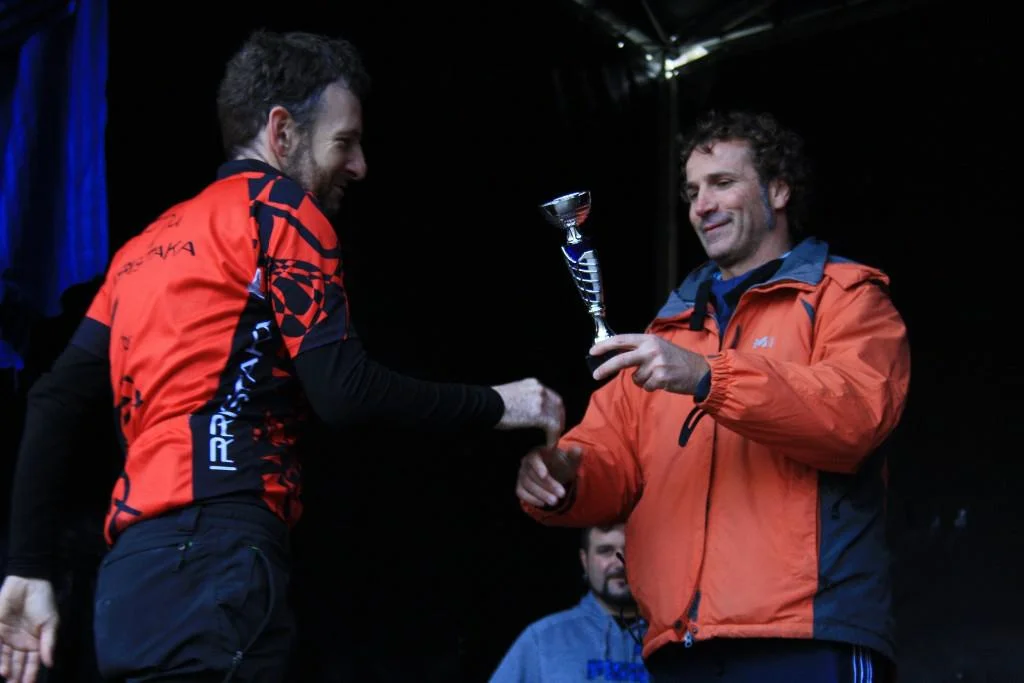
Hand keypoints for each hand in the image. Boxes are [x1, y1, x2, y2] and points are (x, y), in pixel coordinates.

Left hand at [0, 576, 58, 682]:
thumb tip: (50, 664)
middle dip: (16, 676)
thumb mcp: (51, 623)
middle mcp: (21, 643)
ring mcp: (8, 638)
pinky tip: (0, 667)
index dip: (31, 675)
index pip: (32, 663)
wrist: (28, 583)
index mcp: (36, 643)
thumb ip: (49, 643)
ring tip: (7, 677)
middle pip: (18, 664)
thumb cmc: (43, 602)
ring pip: (5, 658)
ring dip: (6, 669)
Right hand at [492, 378, 564, 445]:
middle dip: (559, 418)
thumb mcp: (512, 393)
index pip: (551, 396)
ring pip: (557, 417)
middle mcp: (540, 389)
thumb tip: (525, 409)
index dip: (555, 409)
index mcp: (533, 384)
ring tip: (552, 441)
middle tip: (557, 431)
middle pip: (558, 405)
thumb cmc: (491, 401)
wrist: (486, 404)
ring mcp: (541, 401)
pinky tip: (549, 445)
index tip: (554, 419)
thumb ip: (523, 397)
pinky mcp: (539, 414)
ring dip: (556, 430)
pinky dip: (553, 437)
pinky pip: (553, 427)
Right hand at [516, 445, 581, 507]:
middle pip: (533, 474)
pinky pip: (521, 493)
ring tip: (555, 501)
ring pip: (527, 484)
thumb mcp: (569, 460)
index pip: (534, 459)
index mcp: (537, 453)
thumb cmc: (561, 465)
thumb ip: (573, 455)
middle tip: (562, 494)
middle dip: (548, 485)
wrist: (554, 473)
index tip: (545, 475)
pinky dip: (531, 499)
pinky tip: (543, 504)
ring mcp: (521, 475)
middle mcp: (526, 463)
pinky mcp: (520, 486)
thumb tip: (578, 449)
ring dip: (541, 494)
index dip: (538, 466)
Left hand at [590, 333, 709, 393]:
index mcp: (649, 339)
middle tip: (595, 375)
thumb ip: (639, 350)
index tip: (593, 351)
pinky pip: (645, 386)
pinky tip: (663, 381)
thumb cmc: (676, 360)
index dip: (605, 345)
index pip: (622, 340)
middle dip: (606, 368)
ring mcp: (655, 364)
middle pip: (621, 360)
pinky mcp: (660, 378)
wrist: (699, 371)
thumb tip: (616, 355)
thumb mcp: (658, 347)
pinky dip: (651, 386)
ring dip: (642, 380)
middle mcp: (651, 350)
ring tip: (657, 375)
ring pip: (635, 378)